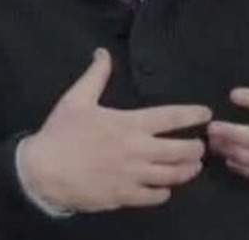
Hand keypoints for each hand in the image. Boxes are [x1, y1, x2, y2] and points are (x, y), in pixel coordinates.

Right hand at [18, 48, 211, 212]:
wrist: (41, 171)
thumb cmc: (60, 133)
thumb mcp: (76, 99)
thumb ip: (96, 76)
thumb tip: (102, 52)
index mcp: (128, 124)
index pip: (170, 117)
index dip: (192, 114)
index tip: (206, 114)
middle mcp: (137, 150)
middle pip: (181, 150)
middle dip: (196, 148)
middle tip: (200, 146)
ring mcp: (132, 175)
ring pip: (173, 176)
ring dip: (187, 171)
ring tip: (192, 167)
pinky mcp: (124, 196)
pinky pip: (155, 196)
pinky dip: (164, 191)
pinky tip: (165, 188)